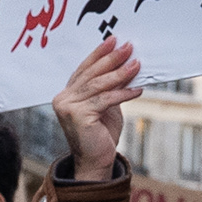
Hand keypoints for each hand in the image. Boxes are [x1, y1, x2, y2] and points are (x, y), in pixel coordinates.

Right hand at [51, 39, 142, 181]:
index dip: (98, 54)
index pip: (83, 69)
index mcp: (66, 94)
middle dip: (111, 59)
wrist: (96, 162)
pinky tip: (138, 89)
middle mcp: (63, 99)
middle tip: (128, 47)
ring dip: (120, 73)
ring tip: (136, 65)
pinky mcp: (79, 116)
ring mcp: (68, 107)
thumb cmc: (100, 135)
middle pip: (90, 74)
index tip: (114, 40)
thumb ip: (108, 88)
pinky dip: (123, 93)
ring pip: (98, 85)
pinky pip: (105, 99)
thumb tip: (125, 65)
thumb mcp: (106, 106)